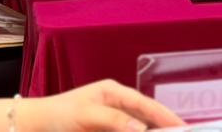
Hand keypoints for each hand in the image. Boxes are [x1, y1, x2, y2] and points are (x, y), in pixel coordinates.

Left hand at [20, 79, 182, 131]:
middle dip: (163, 127)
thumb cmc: (59, 115)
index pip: (145, 105)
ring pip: (139, 128)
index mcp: (113, 92)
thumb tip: (140, 127)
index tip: (183, 127)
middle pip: (147, 118)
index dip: (165, 116)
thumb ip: (112, 120)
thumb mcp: (86, 115)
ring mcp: (114, 121)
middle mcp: (117, 105)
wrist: (38, 126)